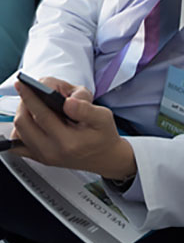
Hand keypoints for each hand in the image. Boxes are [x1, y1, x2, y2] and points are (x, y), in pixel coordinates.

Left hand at [11, 76, 136, 179]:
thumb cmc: (103, 135)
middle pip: (25, 123)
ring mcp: (44, 156)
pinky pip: (19, 144)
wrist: (105, 157)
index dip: (31, 97)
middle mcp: (52, 151)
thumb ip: (86, 109)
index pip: (42, 115)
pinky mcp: (40, 157)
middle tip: (31, 91)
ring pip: (19, 132)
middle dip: (25, 103)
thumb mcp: (104, 117)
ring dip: (22, 114)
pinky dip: (21, 129)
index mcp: (68, 141)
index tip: (25, 85)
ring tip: (33, 103)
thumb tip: (68, 102)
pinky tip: (31, 120)